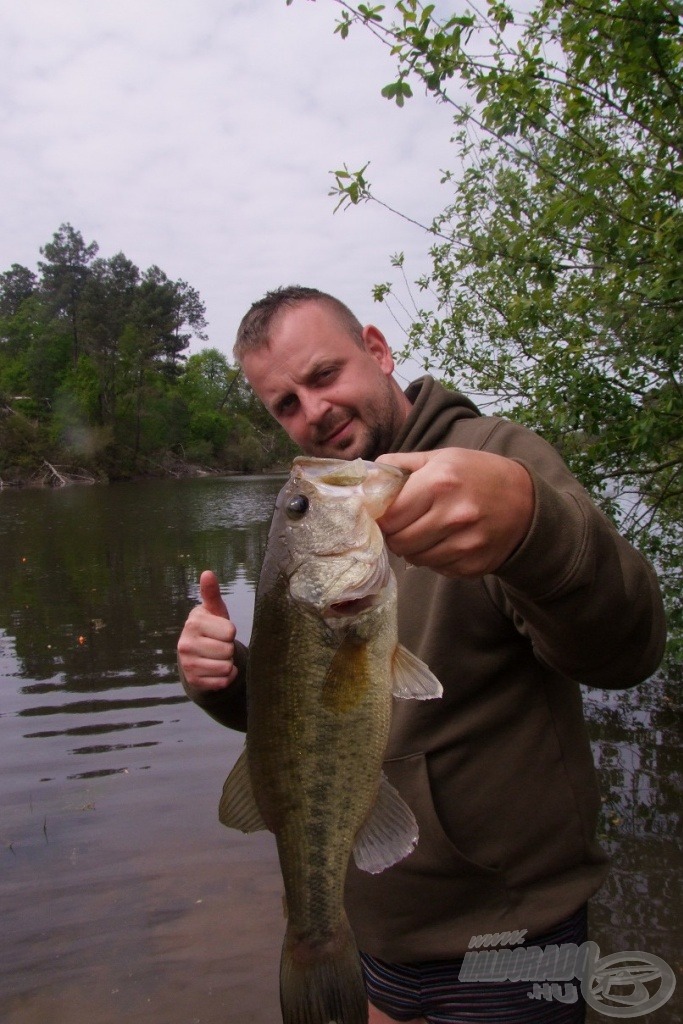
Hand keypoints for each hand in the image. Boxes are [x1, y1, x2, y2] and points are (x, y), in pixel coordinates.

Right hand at [177, 570, 238, 691]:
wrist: (197, 655)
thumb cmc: (211, 628)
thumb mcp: (213, 610)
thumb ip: (211, 593)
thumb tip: (207, 573)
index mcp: (193, 623)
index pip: (230, 632)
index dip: (230, 632)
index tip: (220, 631)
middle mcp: (185, 644)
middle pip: (228, 651)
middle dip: (228, 649)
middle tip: (218, 645)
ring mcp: (188, 664)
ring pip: (226, 667)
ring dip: (228, 663)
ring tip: (217, 657)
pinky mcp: (194, 681)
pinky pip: (223, 682)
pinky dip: (226, 677)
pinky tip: (216, 670)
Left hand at [376, 449, 533, 576]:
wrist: (527, 502)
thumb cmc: (478, 475)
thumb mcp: (442, 457)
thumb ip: (401, 465)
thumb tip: (367, 476)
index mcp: (440, 483)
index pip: (390, 516)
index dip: (381, 517)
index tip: (383, 515)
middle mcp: (453, 515)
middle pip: (399, 541)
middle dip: (394, 535)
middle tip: (402, 525)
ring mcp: (465, 544)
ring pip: (415, 558)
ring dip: (413, 548)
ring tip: (426, 531)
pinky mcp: (473, 566)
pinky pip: (436, 568)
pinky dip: (434, 558)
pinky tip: (446, 541)